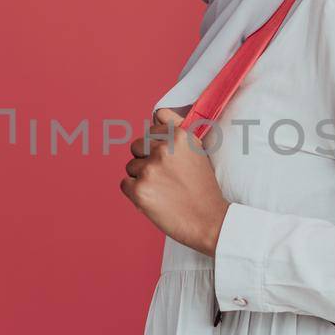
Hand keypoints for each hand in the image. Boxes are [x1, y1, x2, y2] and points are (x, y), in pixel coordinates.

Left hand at [120, 109, 229, 255]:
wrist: (209, 220)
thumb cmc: (203, 188)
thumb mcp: (197, 151)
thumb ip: (177, 129)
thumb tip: (157, 113)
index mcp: (180, 136)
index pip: (152, 128)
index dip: (158, 145)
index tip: (168, 159)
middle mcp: (164, 149)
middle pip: (136, 146)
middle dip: (145, 160)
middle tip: (164, 177)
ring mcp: (150, 169)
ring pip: (130, 166)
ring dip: (141, 178)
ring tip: (163, 190)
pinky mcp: (139, 189)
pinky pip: (125, 184)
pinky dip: (135, 193)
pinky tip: (154, 199)